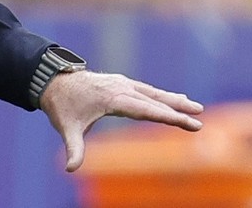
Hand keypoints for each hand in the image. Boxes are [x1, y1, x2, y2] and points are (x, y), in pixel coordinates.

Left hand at [39, 71, 202, 172]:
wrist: (52, 81)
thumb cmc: (62, 106)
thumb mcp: (66, 128)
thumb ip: (73, 149)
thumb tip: (70, 170)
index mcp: (113, 98)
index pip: (147, 110)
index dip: (169, 117)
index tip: (189, 122)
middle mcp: (121, 87)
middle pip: (154, 100)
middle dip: (177, 109)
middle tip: (199, 116)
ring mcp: (121, 83)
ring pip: (152, 93)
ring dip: (173, 100)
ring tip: (194, 107)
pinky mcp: (120, 82)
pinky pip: (145, 90)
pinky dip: (161, 95)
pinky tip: (174, 99)